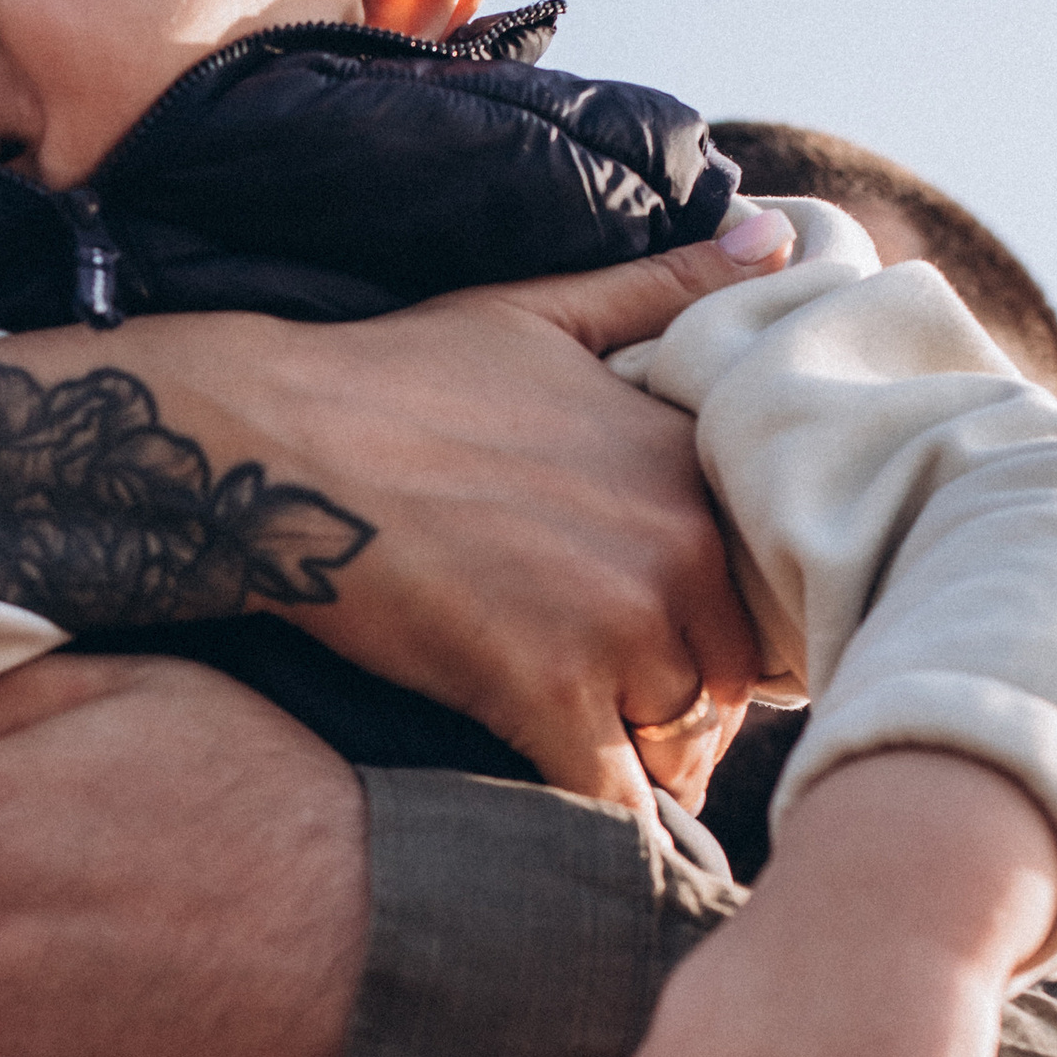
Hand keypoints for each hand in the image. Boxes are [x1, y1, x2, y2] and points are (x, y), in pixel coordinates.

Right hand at [0, 222, 784, 818]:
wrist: (273, 442)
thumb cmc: (394, 377)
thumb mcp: (545, 313)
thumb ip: (672, 287)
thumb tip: (782, 236)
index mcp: (688, 466)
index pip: (756, 594)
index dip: (710, 633)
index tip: (657, 651)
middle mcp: (677, 544)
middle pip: (725, 679)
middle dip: (674, 706)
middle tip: (607, 718)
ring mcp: (616, 624)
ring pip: (672, 741)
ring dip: (629, 761)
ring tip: (568, 754)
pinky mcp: (543, 693)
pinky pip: (608, 799)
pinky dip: (591, 821)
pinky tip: (552, 813)